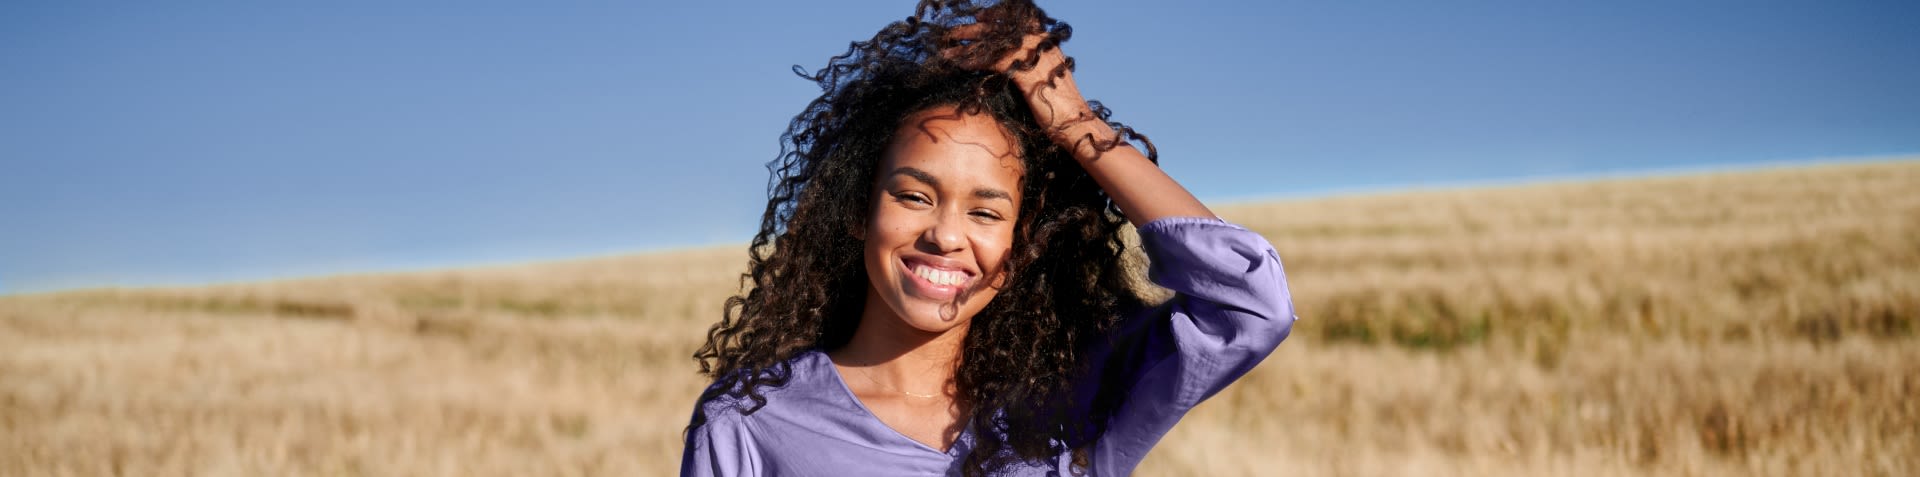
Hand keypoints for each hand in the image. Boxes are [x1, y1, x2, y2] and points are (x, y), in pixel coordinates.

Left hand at [939, 20, 1113, 158]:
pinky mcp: (1027, 74)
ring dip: (968, 44)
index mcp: (1047, 43)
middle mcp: (1042, 45)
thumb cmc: (1059, 107)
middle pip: (1003, 29)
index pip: (1019, 20)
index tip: (979, 16)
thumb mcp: (1045, 78)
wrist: (1075, 123)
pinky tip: (960, 63)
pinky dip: (975, 61)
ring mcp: (1035, 58)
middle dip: (976, 29)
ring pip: (995, 44)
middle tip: (953, 31)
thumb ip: (1031, 66)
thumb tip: (1010, 64)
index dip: (997, 16)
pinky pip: (994, 62)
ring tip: (948, 47)